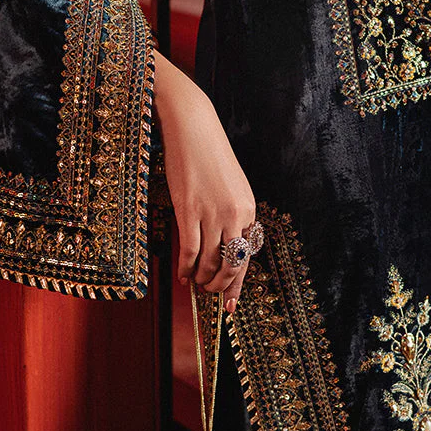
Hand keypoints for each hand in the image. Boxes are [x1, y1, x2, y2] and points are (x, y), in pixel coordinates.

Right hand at [152, 50, 256, 311]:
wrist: (193, 128)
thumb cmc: (210, 156)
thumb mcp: (231, 186)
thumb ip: (233, 215)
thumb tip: (228, 245)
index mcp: (248, 208)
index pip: (246, 256)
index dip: (238, 283)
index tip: (232, 303)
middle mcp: (234, 214)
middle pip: (231, 264)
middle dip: (221, 285)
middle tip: (210, 295)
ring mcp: (211, 212)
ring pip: (209, 261)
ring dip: (202, 279)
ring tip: (195, 285)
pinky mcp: (188, 209)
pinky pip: (189, 249)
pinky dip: (186, 267)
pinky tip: (182, 275)